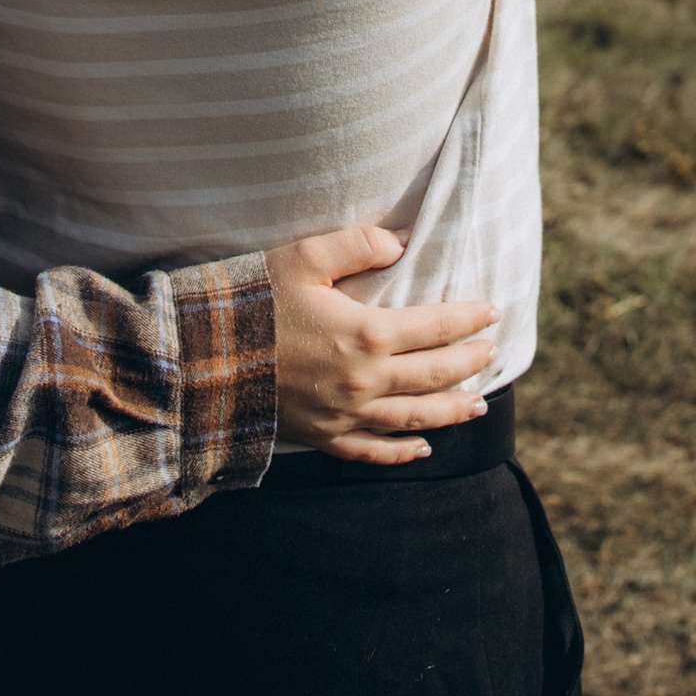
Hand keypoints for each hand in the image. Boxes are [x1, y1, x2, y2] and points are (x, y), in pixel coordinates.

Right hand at [269, 223, 499, 464]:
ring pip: (415, 418)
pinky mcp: (322, 436)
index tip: (493, 311)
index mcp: (366, 333)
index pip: (436, 327)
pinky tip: (423, 449)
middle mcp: (364, 381)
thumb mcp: (304, 256)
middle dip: (470, 362)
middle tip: (493, 352)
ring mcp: (344, 414)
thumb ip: (358, 244)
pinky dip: (401, 454)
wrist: (202, 356)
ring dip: (452, 411)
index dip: (469, 319)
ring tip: (480, 405)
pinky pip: (372, 452)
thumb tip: (403, 241)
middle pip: (434, 375)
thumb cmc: (254, 299)